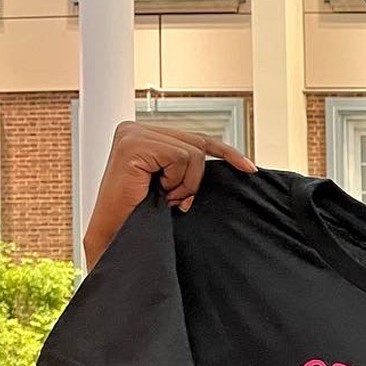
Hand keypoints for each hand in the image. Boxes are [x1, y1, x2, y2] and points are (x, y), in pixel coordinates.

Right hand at [85, 122, 254, 267]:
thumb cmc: (142, 215)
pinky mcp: (133, 145)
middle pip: (198, 143)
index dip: (225, 152)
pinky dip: (175, 180)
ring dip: (184, 182)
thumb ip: (189, 167)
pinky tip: (156, 190)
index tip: (250, 169)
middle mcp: (134, 129)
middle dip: (195, 178)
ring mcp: (132, 134)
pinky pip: (180, 157)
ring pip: (193, 153)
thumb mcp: (173, 184)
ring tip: (162, 195)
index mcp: (144, 135)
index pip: (195, 137)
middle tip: (175, 199)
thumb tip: (233, 161)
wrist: (115, 237)